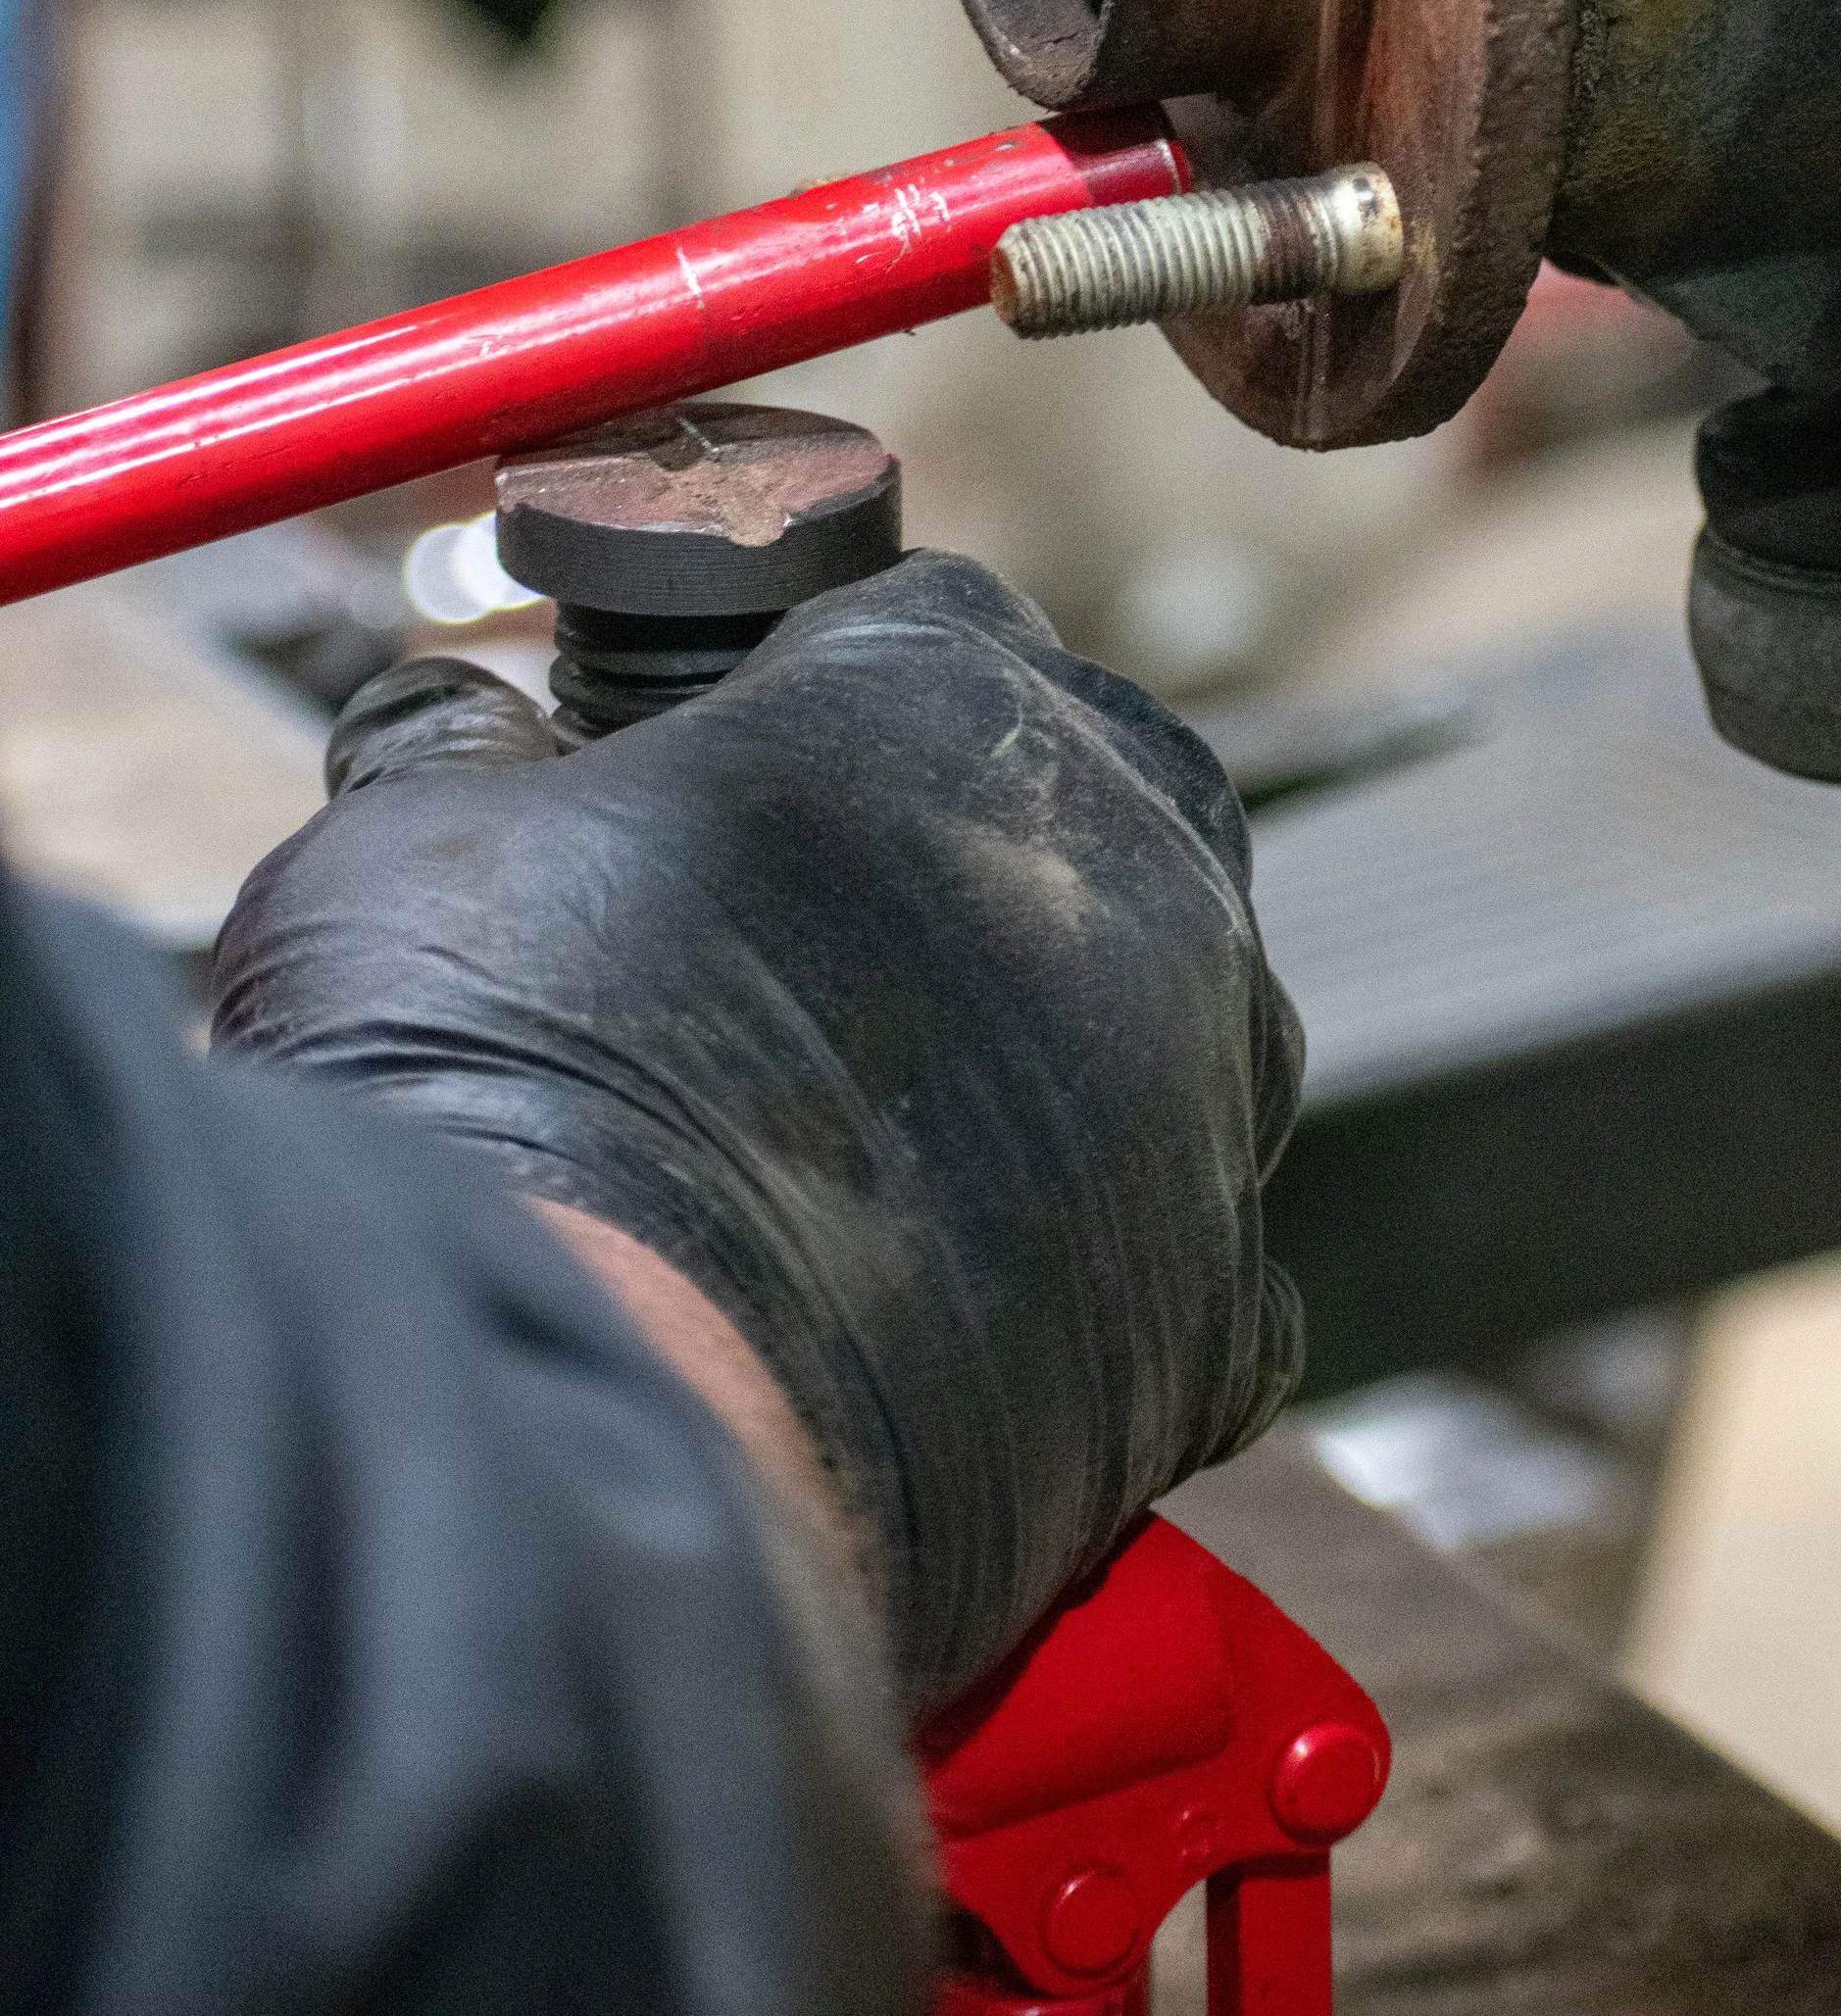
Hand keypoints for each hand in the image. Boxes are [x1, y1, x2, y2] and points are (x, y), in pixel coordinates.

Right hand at [210, 551, 1305, 1707]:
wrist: (578, 1442)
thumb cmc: (490, 1097)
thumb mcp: (404, 855)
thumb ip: (457, 752)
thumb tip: (450, 719)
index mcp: (938, 694)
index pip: (927, 618)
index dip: (826, 685)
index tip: (746, 760)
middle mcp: (1119, 862)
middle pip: (1101, 790)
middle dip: (986, 844)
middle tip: (831, 944)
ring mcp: (1197, 1087)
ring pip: (1182, 1011)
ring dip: (1071, 1043)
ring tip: (892, 1131)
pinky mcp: (1215, 1307)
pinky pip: (1208, 1250)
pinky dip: (1112, 1266)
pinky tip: (976, 1302)